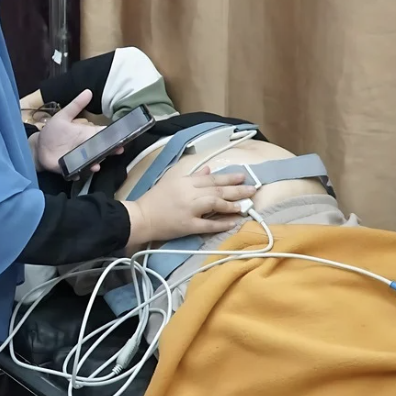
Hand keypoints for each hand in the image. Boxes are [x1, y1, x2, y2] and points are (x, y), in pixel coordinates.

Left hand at [33, 89, 115, 173]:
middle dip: (111, 150)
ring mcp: (79, 158)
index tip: (124, 135)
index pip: (103, 134)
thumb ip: (76, 105)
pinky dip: (79, 172)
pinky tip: (80, 172)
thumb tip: (88, 91)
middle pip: (102, 149)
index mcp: (86, 134)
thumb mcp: (63, 116)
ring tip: (97, 164)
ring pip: (92, 162)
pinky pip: (78, 172)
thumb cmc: (53, 131)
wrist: (39, 146)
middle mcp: (86, 147)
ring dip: (95, 163)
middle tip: (119, 150)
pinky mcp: (70, 168)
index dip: (114, 135)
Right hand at [124, 167, 256, 245]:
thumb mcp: (172, 180)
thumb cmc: (155, 199)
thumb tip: (209, 170)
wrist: (141, 217)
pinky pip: (208, 224)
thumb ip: (192, 175)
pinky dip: (221, 223)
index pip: (211, 179)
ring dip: (231, 205)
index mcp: (185, 181)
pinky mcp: (187, 225)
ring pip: (214, 204)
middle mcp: (189, 193)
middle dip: (237, 190)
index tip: (243, 177)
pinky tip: (233, 222)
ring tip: (245, 205)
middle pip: (217, 190)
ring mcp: (189, 210)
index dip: (228, 178)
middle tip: (253, 189)